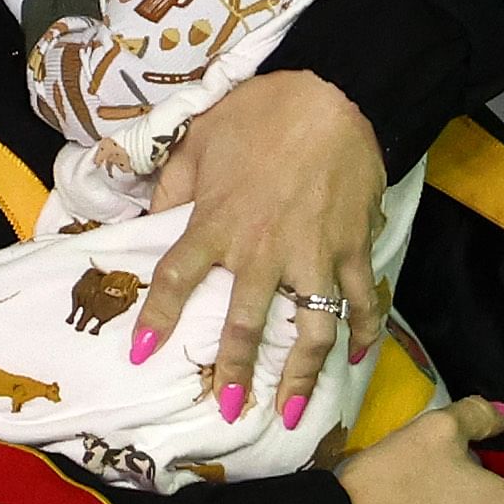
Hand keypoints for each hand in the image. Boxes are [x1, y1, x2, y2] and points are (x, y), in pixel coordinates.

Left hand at [142, 70, 386, 420]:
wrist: (333, 94)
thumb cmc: (258, 113)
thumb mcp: (196, 142)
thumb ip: (172, 188)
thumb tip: (150, 220)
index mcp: (216, 224)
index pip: (176, 281)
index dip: (156, 319)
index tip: (140, 353)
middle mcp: (262, 251)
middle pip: (243, 325)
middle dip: (234, 372)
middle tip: (227, 409)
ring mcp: (314, 255)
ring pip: (309, 330)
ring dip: (300, 374)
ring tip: (290, 408)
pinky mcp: (356, 248)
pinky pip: (361, 300)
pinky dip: (362, 330)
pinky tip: (355, 355)